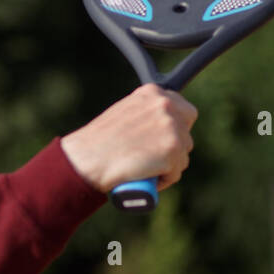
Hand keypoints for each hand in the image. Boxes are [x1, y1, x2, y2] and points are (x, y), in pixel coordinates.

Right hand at [60, 83, 197, 194]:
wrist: (87, 159)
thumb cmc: (97, 143)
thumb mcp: (123, 114)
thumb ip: (144, 115)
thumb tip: (156, 129)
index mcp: (153, 93)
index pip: (182, 109)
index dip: (175, 128)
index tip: (164, 140)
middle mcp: (166, 105)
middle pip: (186, 132)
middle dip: (174, 147)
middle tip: (154, 158)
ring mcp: (172, 128)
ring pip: (182, 155)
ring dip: (167, 166)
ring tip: (143, 170)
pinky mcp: (172, 151)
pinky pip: (175, 173)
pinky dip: (162, 181)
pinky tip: (145, 178)